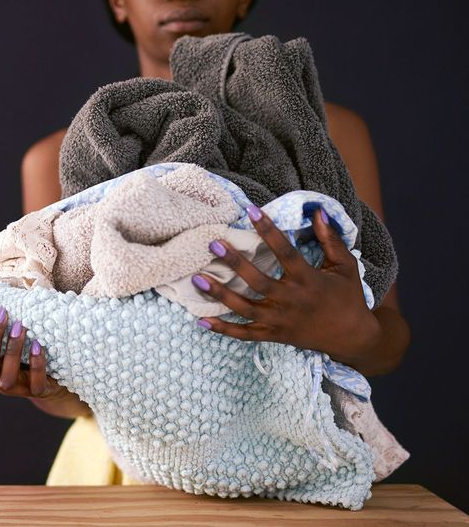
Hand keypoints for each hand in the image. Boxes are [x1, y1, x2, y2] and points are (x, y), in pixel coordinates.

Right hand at [0, 306, 72, 400]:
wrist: (47, 379)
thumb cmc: (20, 356)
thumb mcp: (3, 347)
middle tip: (1, 313)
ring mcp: (15, 390)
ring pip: (7, 377)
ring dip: (12, 350)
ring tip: (19, 326)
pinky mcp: (37, 391)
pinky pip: (36, 382)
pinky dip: (36, 363)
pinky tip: (37, 345)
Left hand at [190, 204, 380, 366]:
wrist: (353, 338)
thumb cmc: (348, 297)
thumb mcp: (345, 266)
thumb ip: (329, 239)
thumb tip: (318, 211)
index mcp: (309, 280)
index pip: (286, 252)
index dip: (269, 230)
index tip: (251, 210)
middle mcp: (292, 301)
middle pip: (258, 282)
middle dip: (235, 263)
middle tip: (213, 244)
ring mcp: (280, 321)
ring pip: (245, 308)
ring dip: (220, 295)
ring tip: (196, 279)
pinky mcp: (274, 335)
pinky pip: (245, 334)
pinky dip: (223, 329)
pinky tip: (201, 320)